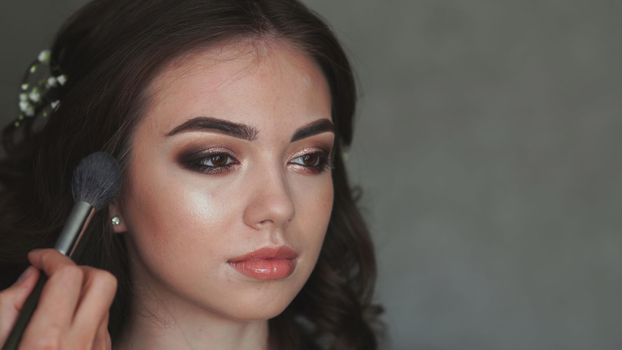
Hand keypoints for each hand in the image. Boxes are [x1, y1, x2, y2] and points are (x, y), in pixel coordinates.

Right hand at [0, 249, 116, 348]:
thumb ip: (10, 303)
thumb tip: (31, 276)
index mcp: (49, 339)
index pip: (68, 276)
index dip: (51, 258)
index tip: (39, 258)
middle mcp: (81, 342)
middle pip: (103, 281)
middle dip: (80, 269)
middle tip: (56, 276)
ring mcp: (98, 349)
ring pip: (105, 302)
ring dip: (83, 295)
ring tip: (56, 305)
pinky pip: (103, 325)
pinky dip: (87, 318)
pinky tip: (65, 329)